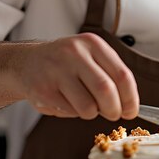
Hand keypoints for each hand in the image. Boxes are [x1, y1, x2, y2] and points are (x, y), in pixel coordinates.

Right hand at [14, 33, 138, 120]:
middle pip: (106, 91)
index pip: (122, 75)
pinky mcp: (43, 90)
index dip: (131, 98)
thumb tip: (130, 107)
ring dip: (91, 113)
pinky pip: (70, 112)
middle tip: (113, 115)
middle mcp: (74, 53)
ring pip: (88, 107)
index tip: (131, 111)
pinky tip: (65, 101)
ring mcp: (57, 71)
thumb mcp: (90, 56)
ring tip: (84, 104)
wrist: (26, 62)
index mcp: (92, 44)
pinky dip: (73, 113)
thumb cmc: (67, 63)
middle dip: (114, 110)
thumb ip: (110, 75)